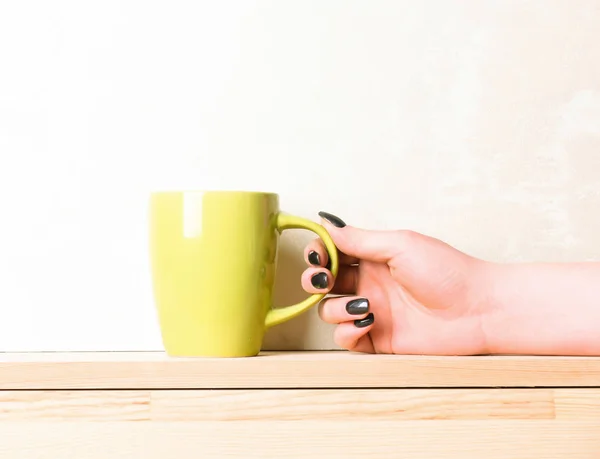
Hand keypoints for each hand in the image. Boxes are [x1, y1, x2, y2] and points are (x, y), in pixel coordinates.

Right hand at [301, 212, 492, 354]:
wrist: (477, 310)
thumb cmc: (447, 271)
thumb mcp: (400, 245)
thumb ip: (360, 238)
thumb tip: (326, 224)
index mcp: (373, 258)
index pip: (332, 252)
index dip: (318, 252)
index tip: (318, 255)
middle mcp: (368, 283)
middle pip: (323, 282)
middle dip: (314, 280)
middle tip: (323, 279)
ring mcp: (371, 311)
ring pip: (329, 311)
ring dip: (335, 308)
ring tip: (363, 306)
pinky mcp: (377, 339)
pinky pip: (345, 338)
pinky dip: (348, 332)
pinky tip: (367, 322)